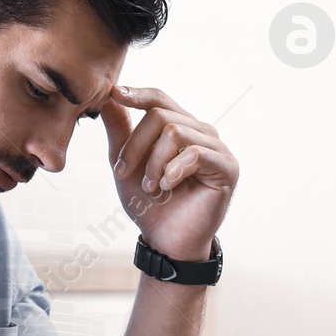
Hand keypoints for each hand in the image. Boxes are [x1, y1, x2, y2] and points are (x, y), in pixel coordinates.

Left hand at [101, 85, 237, 261]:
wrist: (167, 241)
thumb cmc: (150, 204)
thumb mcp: (127, 164)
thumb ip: (120, 131)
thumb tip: (109, 95)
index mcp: (180, 127)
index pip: (159, 99)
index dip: (137, 94)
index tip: (113, 94)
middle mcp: (201, 132)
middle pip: (160, 115)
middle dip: (135, 145)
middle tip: (123, 173)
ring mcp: (216, 148)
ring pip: (174, 132)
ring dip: (154, 164)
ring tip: (152, 188)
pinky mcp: (227, 166)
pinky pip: (194, 153)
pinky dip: (173, 171)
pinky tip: (168, 187)